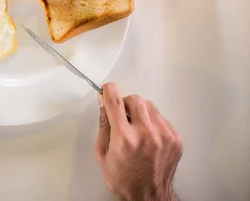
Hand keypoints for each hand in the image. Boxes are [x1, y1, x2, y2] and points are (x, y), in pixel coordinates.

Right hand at [95, 83, 181, 200]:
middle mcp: (146, 134)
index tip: (108, 89)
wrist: (148, 197)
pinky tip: (148, 136)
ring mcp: (163, 136)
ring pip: (148, 104)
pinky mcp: (175, 138)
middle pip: (134, 98)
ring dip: (140, 111)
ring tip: (136, 128)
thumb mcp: (103, 154)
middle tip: (123, 116)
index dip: (109, 90)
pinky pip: (161, 116)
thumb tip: (103, 102)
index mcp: (124, 138)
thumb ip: (103, 124)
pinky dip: (152, 121)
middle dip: (125, 103)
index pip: (115, 101)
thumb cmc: (125, 179)